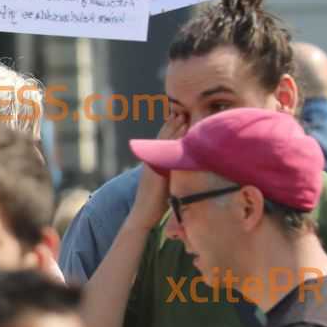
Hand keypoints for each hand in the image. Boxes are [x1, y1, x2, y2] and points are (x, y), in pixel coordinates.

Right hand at [132, 109, 186, 230]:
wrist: (142, 215)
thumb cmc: (155, 206)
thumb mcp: (163, 187)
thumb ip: (171, 178)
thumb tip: (183, 176)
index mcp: (153, 164)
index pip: (160, 143)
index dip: (168, 130)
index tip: (177, 117)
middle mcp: (151, 162)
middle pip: (161, 139)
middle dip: (171, 125)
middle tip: (180, 111)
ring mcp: (152, 166)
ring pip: (162, 143)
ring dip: (172, 129)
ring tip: (182, 116)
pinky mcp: (156, 171)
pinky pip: (164, 153)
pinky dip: (171, 142)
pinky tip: (180, 135)